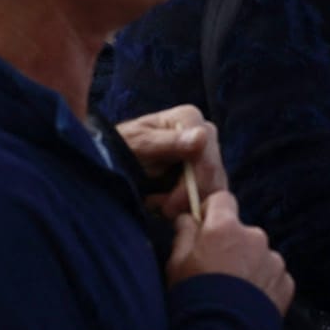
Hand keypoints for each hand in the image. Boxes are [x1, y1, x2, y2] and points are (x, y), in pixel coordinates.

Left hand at [116, 105, 228, 219]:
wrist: (114, 160)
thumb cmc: (121, 148)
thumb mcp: (139, 145)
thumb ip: (169, 142)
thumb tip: (202, 136)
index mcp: (190, 119)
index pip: (207, 161)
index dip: (192, 187)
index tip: (167, 206)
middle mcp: (204, 132)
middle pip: (214, 176)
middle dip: (188, 199)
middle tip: (162, 210)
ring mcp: (206, 152)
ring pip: (215, 188)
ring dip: (188, 204)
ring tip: (160, 207)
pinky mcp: (204, 170)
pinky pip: (209, 194)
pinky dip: (189, 206)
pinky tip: (168, 206)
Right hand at [166, 190, 291, 312]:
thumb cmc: (194, 298)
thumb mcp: (176, 263)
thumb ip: (184, 234)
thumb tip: (188, 219)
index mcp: (225, 227)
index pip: (222, 200)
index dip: (212, 211)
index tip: (204, 226)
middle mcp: (254, 236)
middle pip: (242, 231)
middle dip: (231, 244)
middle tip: (218, 270)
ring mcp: (274, 260)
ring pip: (259, 254)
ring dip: (249, 265)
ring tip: (235, 292)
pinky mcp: (286, 283)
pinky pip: (273, 276)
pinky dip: (263, 285)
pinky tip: (249, 303)